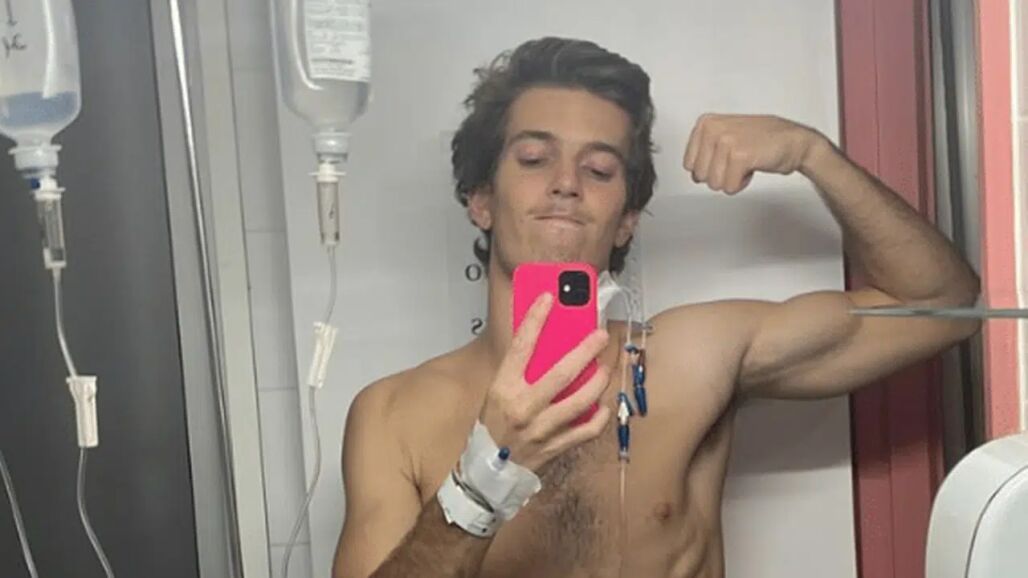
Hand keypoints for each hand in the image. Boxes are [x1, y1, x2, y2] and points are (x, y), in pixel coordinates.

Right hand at [478, 293, 612, 472]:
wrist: (486, 472)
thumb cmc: (492, 427)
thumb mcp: (496, 392)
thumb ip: (518, 371)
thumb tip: (544, 341)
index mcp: (504, 388)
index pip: (521, 346)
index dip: (536, 319)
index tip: (549, 298)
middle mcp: (523, 408)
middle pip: (561, 373)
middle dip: (586, 350)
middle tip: (600, 335)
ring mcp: (541, 429)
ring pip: (580, 401)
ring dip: (598, 381)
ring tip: (605, 368)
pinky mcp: (555, 447)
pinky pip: (586, 430)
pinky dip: (598, 417)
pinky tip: (602, 404)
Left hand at [683, 114, 825, 193]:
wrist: (795, 141)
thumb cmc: (764, 140)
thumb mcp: (727, 136)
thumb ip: (705, 150)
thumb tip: (693, 173)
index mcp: (706, 123)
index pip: (689, 165)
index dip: (710, 168)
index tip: (726, 158)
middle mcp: (713, 129)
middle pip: (699, 176)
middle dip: (720, 175)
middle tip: (738, 160)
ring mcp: (725, 141)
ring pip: (714, 184)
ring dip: (732, 179)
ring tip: (746, 161)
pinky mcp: (739, 156)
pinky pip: (729, 187)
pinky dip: (742, 183)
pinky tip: (753, 167)